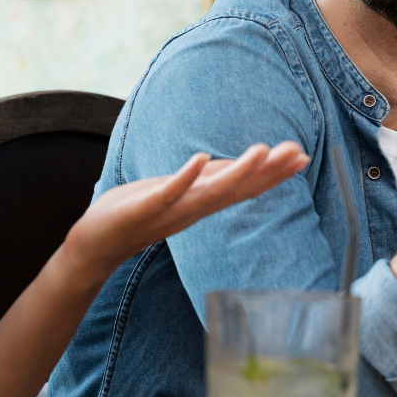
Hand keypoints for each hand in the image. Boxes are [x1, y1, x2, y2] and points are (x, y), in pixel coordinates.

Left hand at [60, 141, 308, 289]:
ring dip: (237, 172)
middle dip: (268, 172)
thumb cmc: (137, 212)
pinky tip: (199, 157)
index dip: (273, 173)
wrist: (95, 245)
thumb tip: (235, 165)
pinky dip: (184, 177)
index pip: (244, 186)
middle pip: (237, 189)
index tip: (301, 155)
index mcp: (202, 203)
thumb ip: (205, 180)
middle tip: (297, 153)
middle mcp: (192, 209)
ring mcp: (170, 209)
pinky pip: (168, 192)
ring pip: (210, 192)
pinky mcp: (144, 208)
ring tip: (262, 151)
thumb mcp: (178, 191)